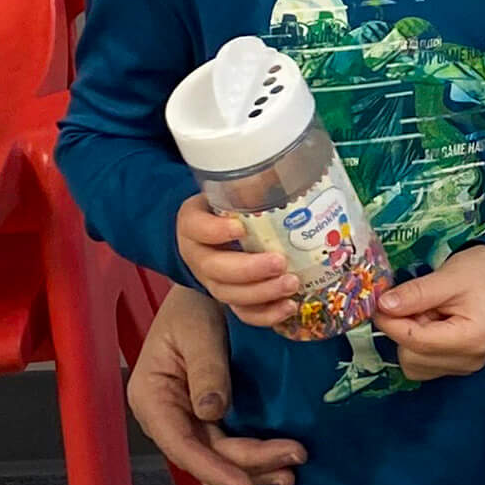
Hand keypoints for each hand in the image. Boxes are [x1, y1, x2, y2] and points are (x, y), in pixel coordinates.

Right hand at [126, 286, 305, 484]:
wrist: (205, 285)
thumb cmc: (194, 304)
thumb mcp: (198, 331)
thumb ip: (206, 370)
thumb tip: (211, 413)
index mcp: (151, 398)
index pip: (182, 446)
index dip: (214, 471)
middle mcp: (166, 414)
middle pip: (205, 455)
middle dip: (246, 470)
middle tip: (290, 475)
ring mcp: (187, 415)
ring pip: (218, 455)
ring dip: (252, 471)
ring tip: (289, 479)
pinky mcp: (207, 411)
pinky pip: (225, 443)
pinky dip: (248, 461)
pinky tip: (270, 475)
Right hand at [175, 194, 297, 328]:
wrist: (211, 231)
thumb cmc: (228, 207)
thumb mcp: (230, 191)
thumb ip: (249, 186)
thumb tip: (287, 170)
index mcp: (193, 224)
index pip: (196, 227)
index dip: (215, 230)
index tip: (238, 226)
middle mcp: (198, 255)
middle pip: (215, 268)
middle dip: (249, 269)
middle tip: (279, 262)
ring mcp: (212, 281)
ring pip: (229, 295)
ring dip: (262, 293)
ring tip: (292, 284)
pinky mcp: (229, 298)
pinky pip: (243, 313)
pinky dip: (265, 314)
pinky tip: (288, 307)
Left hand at [375, 245, 484, 380]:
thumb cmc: (481, 272)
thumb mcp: (448, 276)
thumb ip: (415, 293)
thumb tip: (383, 305)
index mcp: (472, 339)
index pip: (417, 341)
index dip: (391, 322)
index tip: (379, 303)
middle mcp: (470, 360)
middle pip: (412, 357)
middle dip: (403, 329)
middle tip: (412, 302)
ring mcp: (464, 366)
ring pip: (413, 365)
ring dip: (409, 339)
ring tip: (426, 312)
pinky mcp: (458, 365)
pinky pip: (422, 364)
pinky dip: (417, 346)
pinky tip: (430, 324)